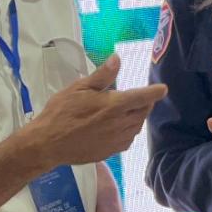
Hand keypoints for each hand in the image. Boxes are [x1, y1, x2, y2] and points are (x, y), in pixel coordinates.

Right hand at [23, 55, 167, 166]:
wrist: (48, 144)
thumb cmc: (61, 112)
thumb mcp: (79, 88)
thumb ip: (102, 75)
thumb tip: (117, 58)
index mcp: (114, 106)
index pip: (142, 97)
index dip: (155, 92)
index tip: (163, 88)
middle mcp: (120, 124)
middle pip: (142, 112)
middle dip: (145, 103)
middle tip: (140, 97)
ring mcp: (116, 140)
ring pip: (136, 127)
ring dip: (137, 117)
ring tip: (129, 110)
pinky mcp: (110, 152)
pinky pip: (127, 140)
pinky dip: (128, 131)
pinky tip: (119, 127)